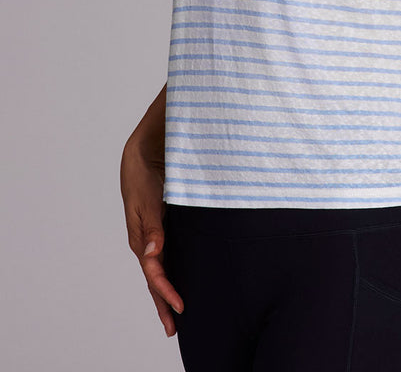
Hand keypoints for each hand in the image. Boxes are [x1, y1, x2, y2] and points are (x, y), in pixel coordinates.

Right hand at [120, 138, 183, 336]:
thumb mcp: (147, 198)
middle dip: (163, 302)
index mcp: (140, 237)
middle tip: (173, 328)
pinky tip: (183, 274)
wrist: (146, 149)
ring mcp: (156, 233)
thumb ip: (152, 225)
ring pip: (162, 267)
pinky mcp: (165, 224)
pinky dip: (173, 268)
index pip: (154, 273)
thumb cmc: (144, 173)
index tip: (180, 307)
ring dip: (167, 288)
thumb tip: (152, 252)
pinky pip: (169, 252)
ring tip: (176, 310)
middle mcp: (147, 239)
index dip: (166, 291)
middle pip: (156, 277)